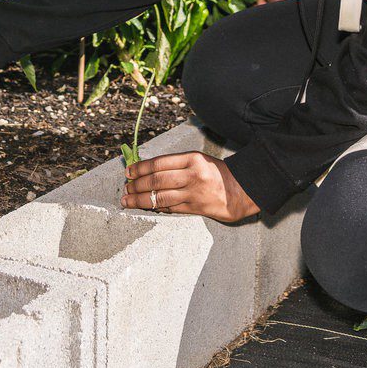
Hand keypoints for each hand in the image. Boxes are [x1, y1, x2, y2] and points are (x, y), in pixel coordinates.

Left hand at [122, 151, 259, 222]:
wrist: (241, 190)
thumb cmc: (216, 172)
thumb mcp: (198, 160)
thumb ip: (176, 163)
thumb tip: (147, 169)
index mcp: (192, 159)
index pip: (159, 163)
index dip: (140, 168)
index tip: (129, 172)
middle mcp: (192, 175)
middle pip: (157, 181)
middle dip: (137, 185)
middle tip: (126, 188)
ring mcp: (194, 193)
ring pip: (160, 197)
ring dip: (140, 200)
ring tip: (128, 200)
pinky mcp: (196, 208)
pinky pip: (170, 208)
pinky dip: (156, 207)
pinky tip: (146, 207)